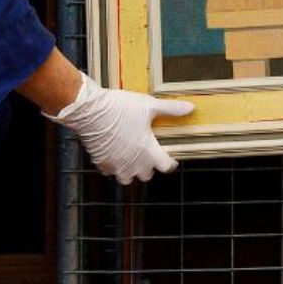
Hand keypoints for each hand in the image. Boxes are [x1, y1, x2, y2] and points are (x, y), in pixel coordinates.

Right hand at [45, 72, 193, 183]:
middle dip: (150, 167)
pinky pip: (110, 171)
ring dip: (131, 171)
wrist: (92, 111)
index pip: (165, 166)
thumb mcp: (150, 105)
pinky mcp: (101, 163)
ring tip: (132, 158)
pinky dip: (114, 166)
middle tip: (150, 154)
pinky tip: (115, 154)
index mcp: (148, 151)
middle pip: (146, 175)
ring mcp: (116, 165)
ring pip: (127, 178)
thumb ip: (171, 109)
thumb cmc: (122, 108)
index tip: (171, 159)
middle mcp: (133, 163)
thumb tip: (190, 108)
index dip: (170, 163)